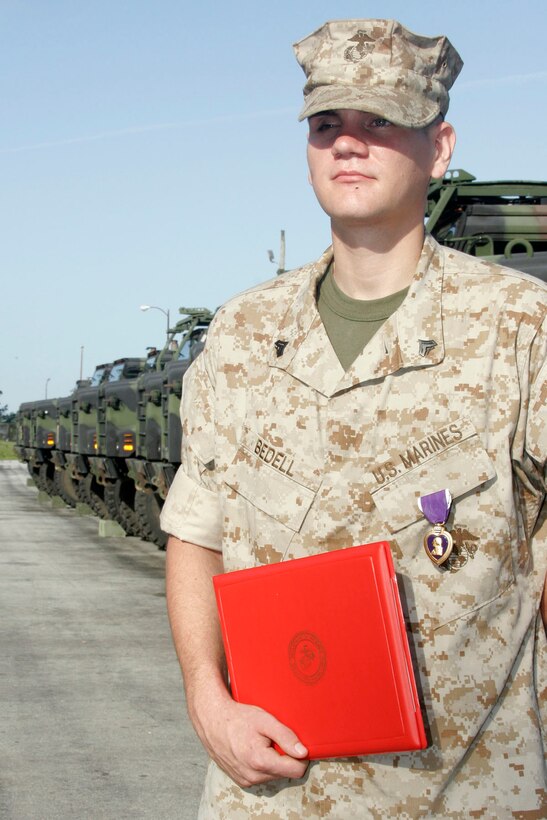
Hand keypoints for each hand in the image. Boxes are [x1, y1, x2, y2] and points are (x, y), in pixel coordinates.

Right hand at [191, 685, 308, 787]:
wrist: (212, 720)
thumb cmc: (237, 718)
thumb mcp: (265, 721)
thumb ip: (286, 736)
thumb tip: (303, 752)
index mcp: (261, 762)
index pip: (296, 770)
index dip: (300, 756)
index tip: (295, 744)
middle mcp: (253, 776)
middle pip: (285, 773)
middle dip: (284, 756)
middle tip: (273, 738)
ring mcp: (246, 780)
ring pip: (273, 775)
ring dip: (272, 761)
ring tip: (261, 742)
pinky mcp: (240, 780)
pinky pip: (261, 776)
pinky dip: (261, 765)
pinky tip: (253, 749)